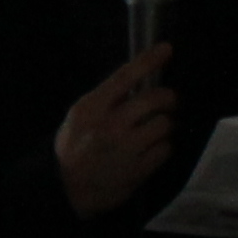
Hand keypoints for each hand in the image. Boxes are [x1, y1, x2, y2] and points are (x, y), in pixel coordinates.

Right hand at [54, 45, 178, 217]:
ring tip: (156, 130)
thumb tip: (139, 81)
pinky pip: (166, 149)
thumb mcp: (79, 117)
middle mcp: (111, 124)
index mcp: (92, 107)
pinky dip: (163, 147)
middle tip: (169, 101)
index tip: (167, 49)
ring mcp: (127, 148)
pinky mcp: (139, 168)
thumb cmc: (74, 147)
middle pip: (155, 99)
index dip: (148, 61)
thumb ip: (105, 100)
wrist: (67, 188)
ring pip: (165, 124)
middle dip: (169, 98)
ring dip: (165, 125)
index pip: (125, 77)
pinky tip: (151, 149)